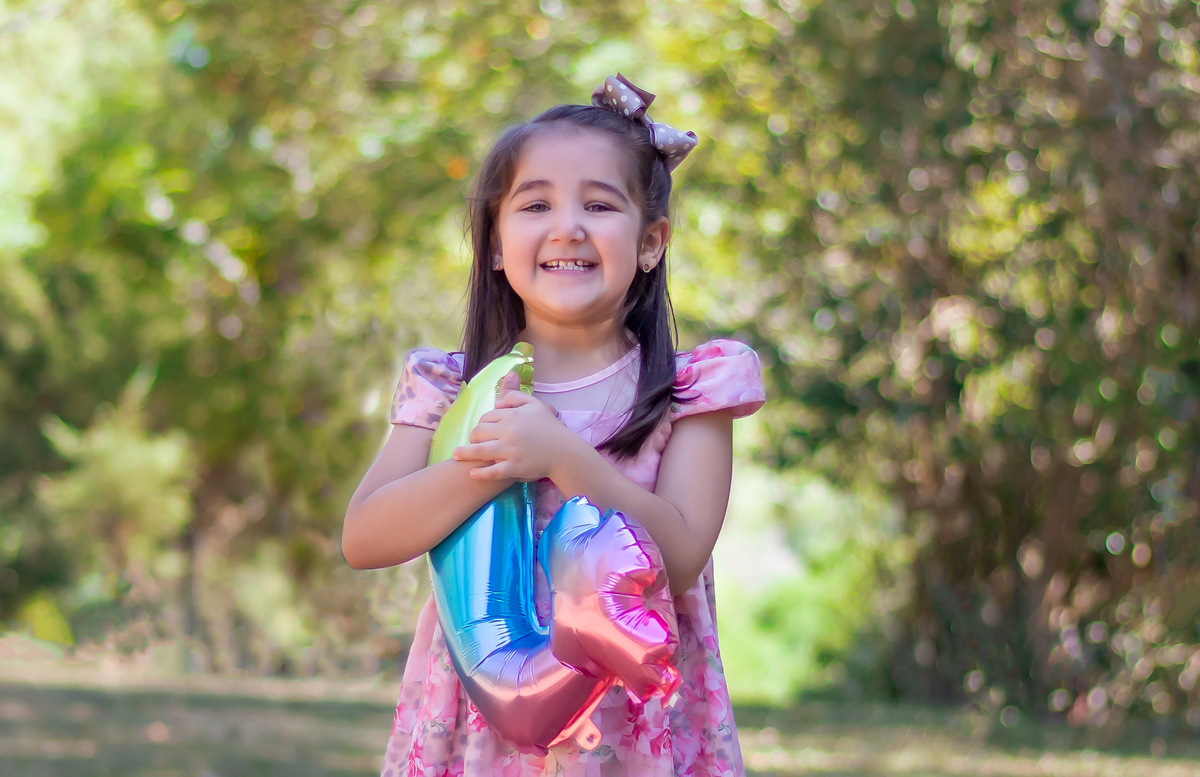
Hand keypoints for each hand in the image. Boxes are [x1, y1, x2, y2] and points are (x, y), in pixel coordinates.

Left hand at [451, 372, 574, 481]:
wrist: (564, 452)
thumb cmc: (550, 428)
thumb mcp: (536, 405)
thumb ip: (515, 397)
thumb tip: (497, 401)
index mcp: (512, 416)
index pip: (487, 417)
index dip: (482, 423)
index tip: (483, 430)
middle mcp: (508, 432)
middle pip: (479, 432)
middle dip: (473, 437)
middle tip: (474, 442)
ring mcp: (510, 451)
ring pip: (480, 451)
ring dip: (465, 453)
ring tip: (456, 455)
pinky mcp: (514, 468)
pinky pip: (493, 472)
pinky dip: (481, 473)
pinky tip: (472, 473)